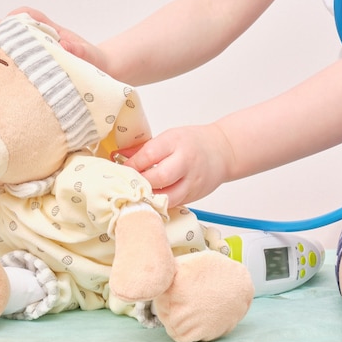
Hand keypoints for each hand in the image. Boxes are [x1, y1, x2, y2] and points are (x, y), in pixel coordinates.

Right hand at [0, 7, 109, 73]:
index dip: (10, 19)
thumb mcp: (91, 59)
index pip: (29, 16)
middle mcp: (40, 37)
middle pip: (11, 28)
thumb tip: (69, 47)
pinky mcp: (31, 66)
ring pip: (8, 43)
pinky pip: (11, 60)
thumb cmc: (94, 64)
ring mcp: (34, 51)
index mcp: (52, 31)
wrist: (102, 75)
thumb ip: (81, 53)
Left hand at [119, 124, 233, 206]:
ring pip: (167, 196)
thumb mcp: (168, 137)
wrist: (223, 151)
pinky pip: (173, 203)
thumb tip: (118, 157)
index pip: (149, 155)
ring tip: (136, 196)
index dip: (132, 165)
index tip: (120, 170)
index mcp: (176, 142)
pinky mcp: (194, 196)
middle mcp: (186, 162)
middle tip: (127, 184)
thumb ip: (145, 149)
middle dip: (140, 182)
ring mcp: (192, 181)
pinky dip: (159, 203)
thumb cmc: (192, 142)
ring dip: (149, 197)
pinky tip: (149, 201)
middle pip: (159, 178)